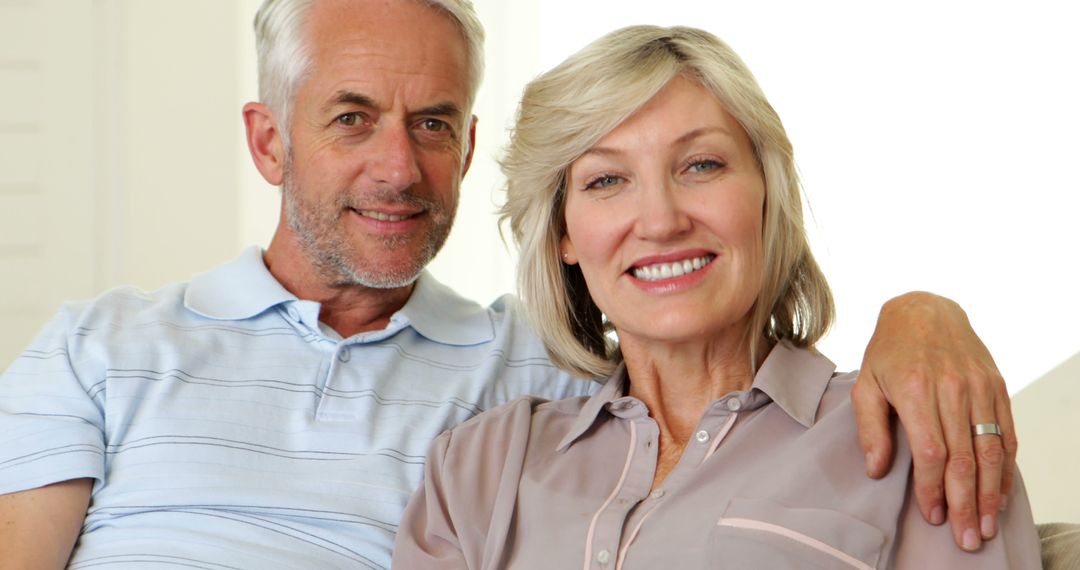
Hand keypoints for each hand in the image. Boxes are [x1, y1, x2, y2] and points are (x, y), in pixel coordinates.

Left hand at [851, 291, 1015, 551]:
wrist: (925, 309)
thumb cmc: (889, 350)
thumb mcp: (866, 383)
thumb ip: (870, 428)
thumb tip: (877, 469)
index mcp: (915, 390)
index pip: (931, 452)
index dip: (933, 488)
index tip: (933, 516)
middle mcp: (951, 389)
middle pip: (964, 458)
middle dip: (966, 503)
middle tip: (968, 537)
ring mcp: (977, 387)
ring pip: (990, 450)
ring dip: (991, 492)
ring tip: (987, 524)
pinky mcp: (995, 385)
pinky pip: (1005, 432)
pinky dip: (1006, 466)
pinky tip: (1001, 491)